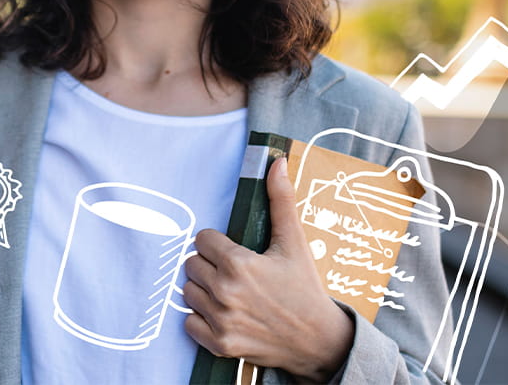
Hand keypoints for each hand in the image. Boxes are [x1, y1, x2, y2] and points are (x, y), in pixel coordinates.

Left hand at [182, 158, 354, 382]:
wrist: (320, 342)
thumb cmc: (305, 289)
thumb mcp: (294, 242)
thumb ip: (281, 200)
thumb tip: (277, 163)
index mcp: (239, 263)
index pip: (202, 240)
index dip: (217, 243)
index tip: (234, 251)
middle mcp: (225, 292)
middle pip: (192, 264)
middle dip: (209, 265)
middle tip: (233, 272)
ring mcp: (221, 320)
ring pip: (188, 291)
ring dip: (204, 290)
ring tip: (229, 291)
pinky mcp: (219, 344)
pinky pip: (188, 322)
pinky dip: (201, 319)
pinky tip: (223, 313)